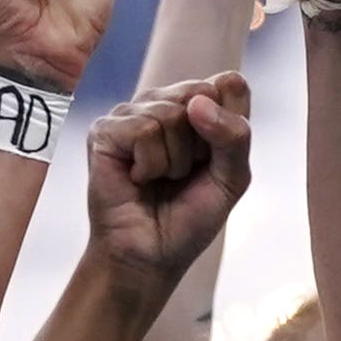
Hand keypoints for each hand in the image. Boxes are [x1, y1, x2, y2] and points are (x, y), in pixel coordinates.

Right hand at [79, 76, 252, 284]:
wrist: (152, 256)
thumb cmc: (189, 217)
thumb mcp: (232, 178)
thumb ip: (235, 136)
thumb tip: (199, 102)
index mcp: (196, 107)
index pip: (228, 84)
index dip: (229, 127)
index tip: (212, 161)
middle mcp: (162, 102)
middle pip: (201, 93)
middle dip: (202, 145)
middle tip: (184, 173)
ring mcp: (131, 113)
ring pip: (172, 113)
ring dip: (175, 161)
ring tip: (159, 179)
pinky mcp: (105, 130)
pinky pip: (144, 129)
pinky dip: (151, 164)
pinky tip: (138, 179)